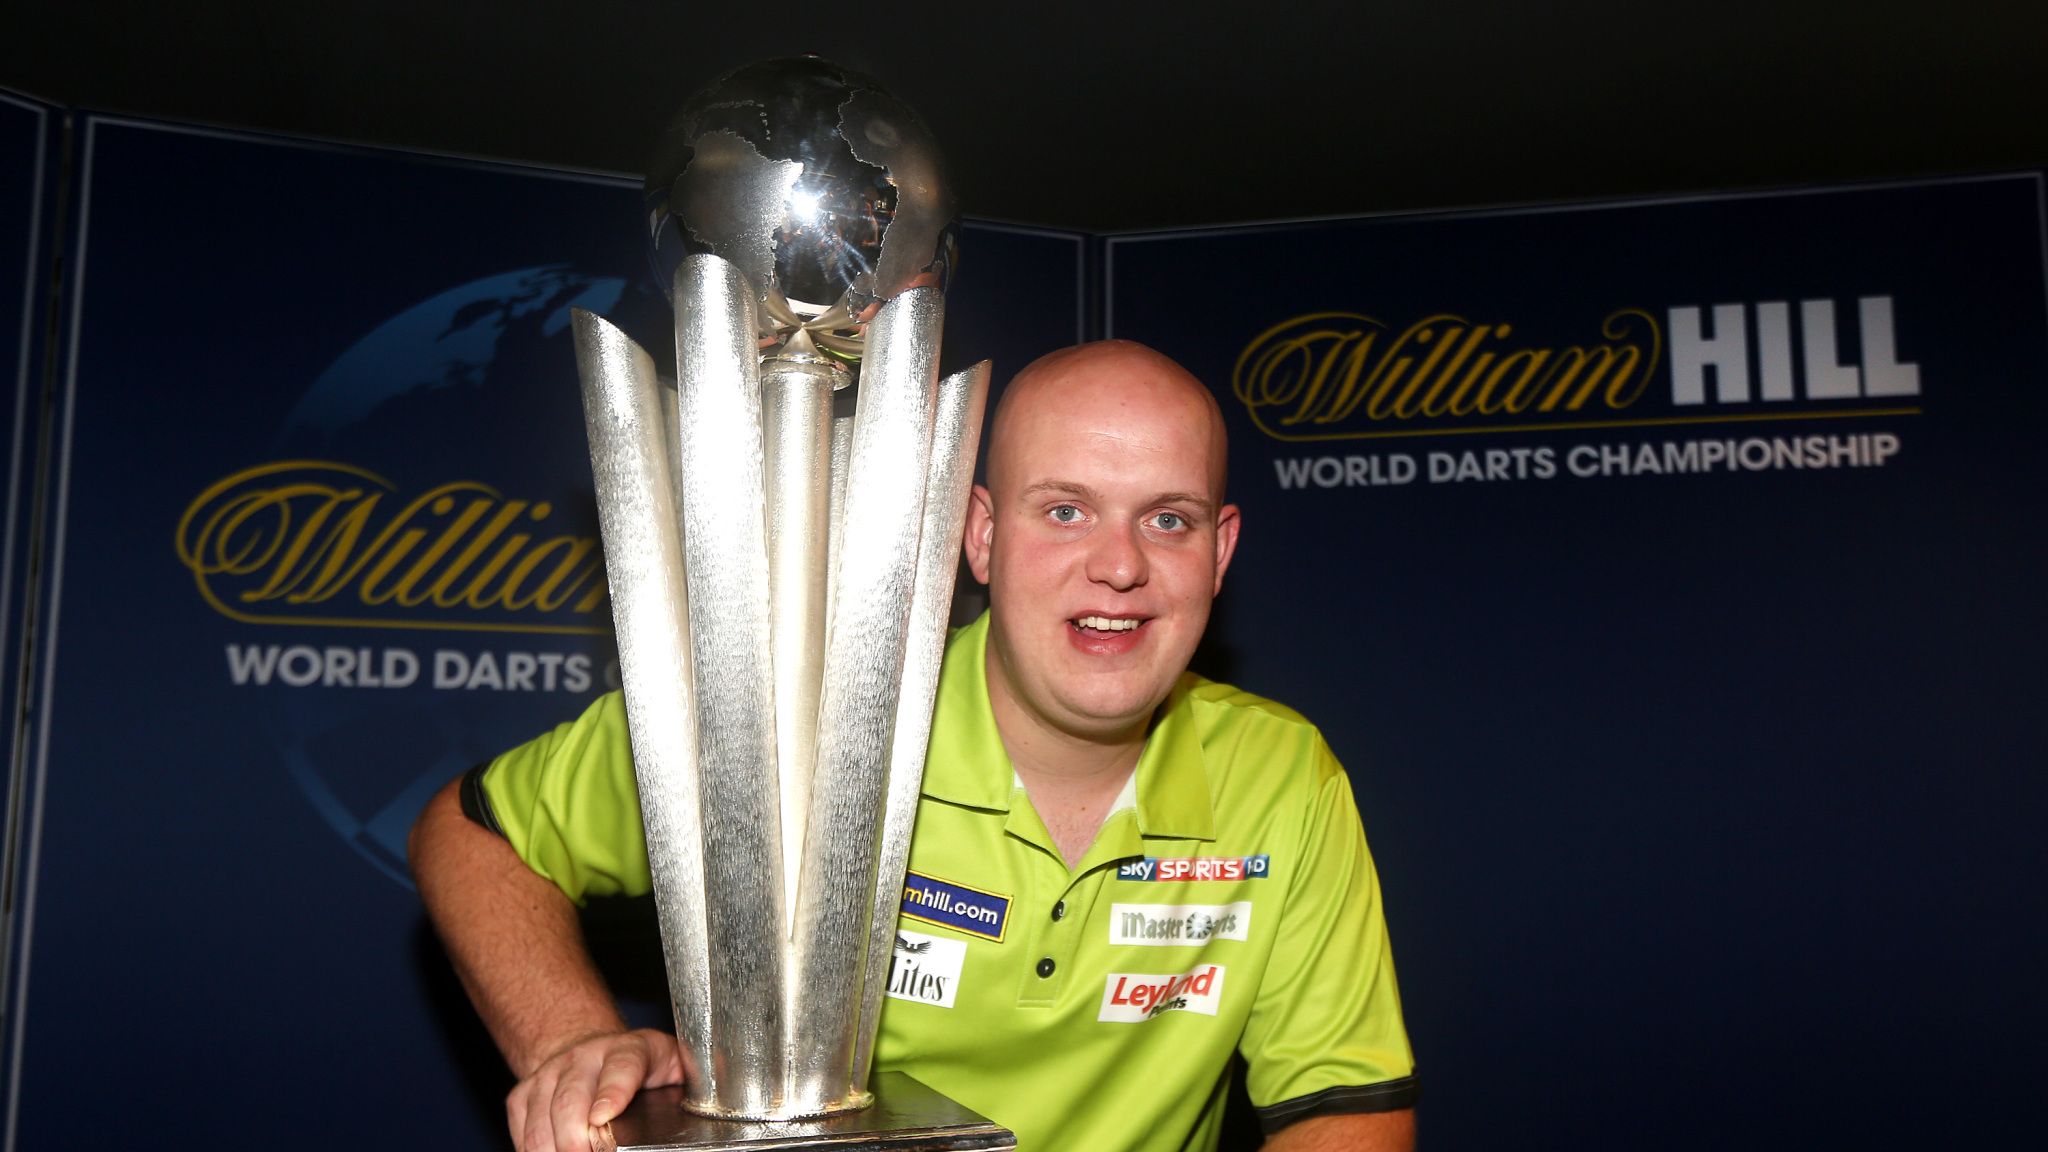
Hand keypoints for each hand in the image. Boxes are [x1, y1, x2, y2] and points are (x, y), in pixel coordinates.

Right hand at [505, 1028, 685, 1151]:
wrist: (590, 1050)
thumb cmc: (641, 1069)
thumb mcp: (674, 1068)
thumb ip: (690, 1082)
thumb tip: (715, 1104)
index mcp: (633, 1050)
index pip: (622, 1066)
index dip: (612, 1091)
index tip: (603, 1117)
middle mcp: (587, 1056)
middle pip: (571, 1099)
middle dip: (574, 1138)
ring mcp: (552, 1073)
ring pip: (542, 1118)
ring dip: (552, 1148)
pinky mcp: (524, 1093)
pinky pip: (522, 1127)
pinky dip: (533, 1149)